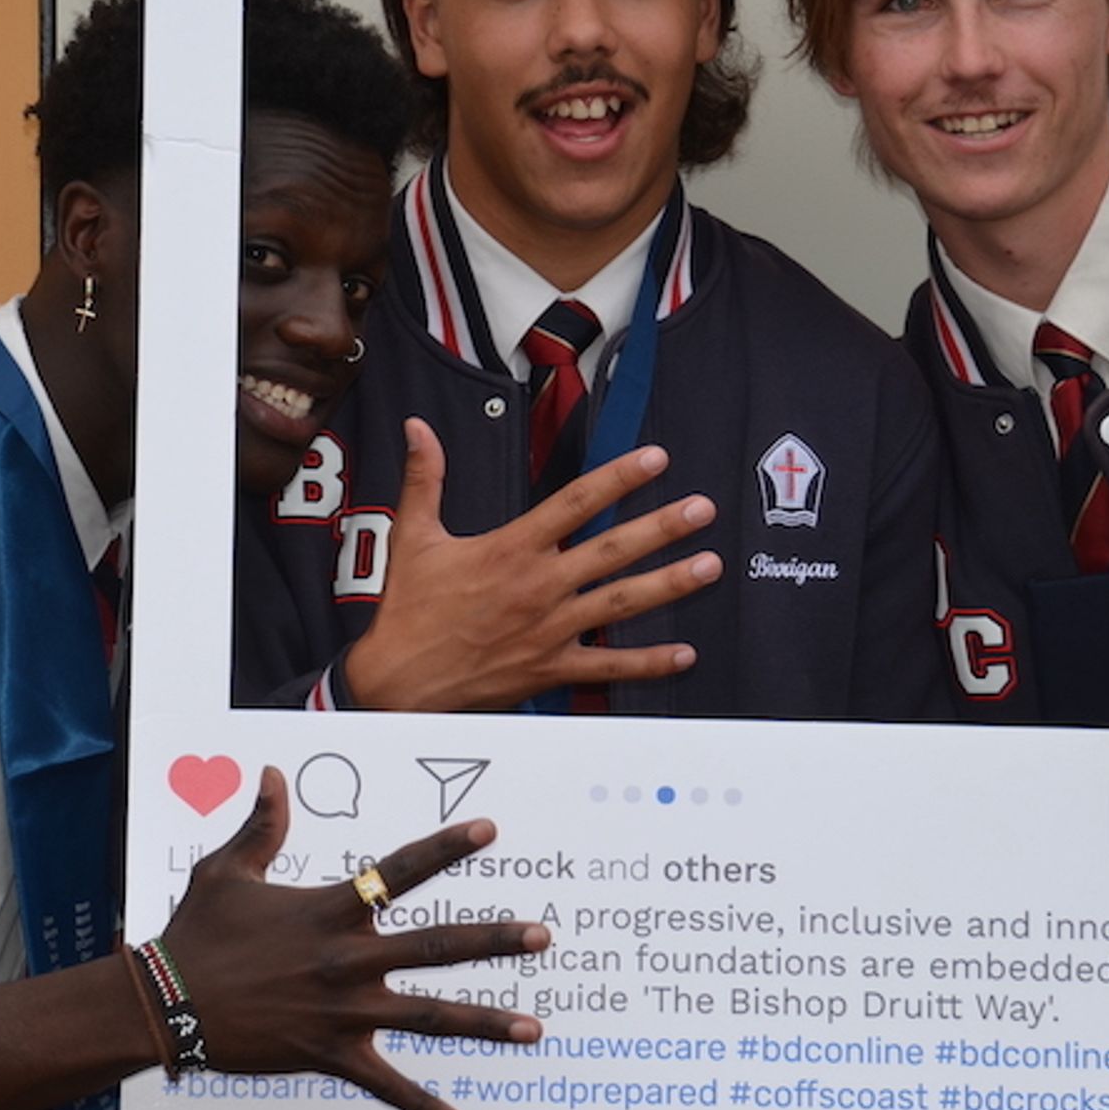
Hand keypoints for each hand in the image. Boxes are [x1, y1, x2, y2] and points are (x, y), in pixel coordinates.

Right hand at [156, 767, 549, 1109]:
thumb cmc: (197, 933)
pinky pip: (386, 1085)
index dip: (447, 847)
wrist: (165, 1003)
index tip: (490, 829)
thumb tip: (271, 772)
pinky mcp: (330, 1054)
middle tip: (543, 936)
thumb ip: (260, 823)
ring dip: (485, 1022)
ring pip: (430, 1016)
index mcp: (331, 909)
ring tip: (534, 1027)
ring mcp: (344, 1010)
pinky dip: (423, 1107)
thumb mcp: (227, 869)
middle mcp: (348, 958)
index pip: (401, 869)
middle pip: (437, 945)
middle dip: (494, 940)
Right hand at [344, 417, 723, 709]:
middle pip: (612, 551)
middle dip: (662, 527)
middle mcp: (539, 586)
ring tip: (709, 566)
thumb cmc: (409, 611)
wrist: (399, 681)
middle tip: (703, 509)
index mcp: (511, 549)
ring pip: (621, 604)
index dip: (618, 478)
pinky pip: (608, 666)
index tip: (656, 459)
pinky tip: (684, 653)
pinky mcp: (552, 668)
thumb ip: (425, 478)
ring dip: (670, 584)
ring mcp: (550, 629)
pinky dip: (648, 662)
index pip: (575, 504)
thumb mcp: (414, 537)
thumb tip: (418, 428)